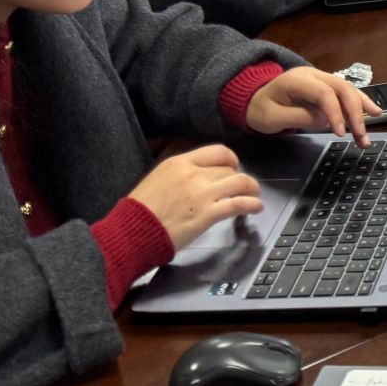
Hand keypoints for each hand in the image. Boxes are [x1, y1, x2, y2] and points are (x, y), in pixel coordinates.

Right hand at [125, 145, 262, 250]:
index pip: (217, 152)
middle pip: (228, 169)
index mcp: (179, 163)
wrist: (130, 233)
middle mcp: (193, 174)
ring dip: (252, 188)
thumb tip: (195, 175)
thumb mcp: (157, 179)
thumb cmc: (138, 212)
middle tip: (241, 187)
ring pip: (239, 182)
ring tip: (255, 195)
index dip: (231, 159)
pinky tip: (256, 208)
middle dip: (238, 178)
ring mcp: (202, 194)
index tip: (234, 166)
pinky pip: (238, 204)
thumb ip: (179, 174)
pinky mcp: (207, 215)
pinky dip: (252, 204)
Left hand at [245, 66, 381, 147]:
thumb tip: (325, 120)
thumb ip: (298, 117)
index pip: (324, 93)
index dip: (335, 113)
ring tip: (375, 122)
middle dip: (355, 111)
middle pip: (342, 88)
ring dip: (362, 108)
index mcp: (298, 80)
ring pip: (348, 89)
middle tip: (361, 134)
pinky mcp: (326, 87)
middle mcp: (314, 75)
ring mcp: (321, 79)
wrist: (253, 99)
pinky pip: (346, 93)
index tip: (340, 134)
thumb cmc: (260, 109)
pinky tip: (374, 111)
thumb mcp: (271, 118)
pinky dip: (360, 103)